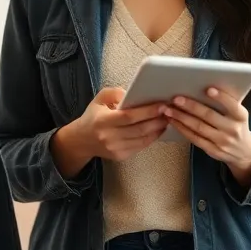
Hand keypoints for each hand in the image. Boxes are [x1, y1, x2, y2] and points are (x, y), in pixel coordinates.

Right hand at [51, 87, 166, 176]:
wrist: (82, 140)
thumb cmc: (94, 116)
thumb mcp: (100, 99)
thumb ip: (116, 93)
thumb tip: (134, 94)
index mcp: (103, 121)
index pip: (129, 116)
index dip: (147, 111)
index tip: (161, 105)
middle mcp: (109, 137)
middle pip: (139, 129)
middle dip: (157, 120)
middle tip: (169, 111)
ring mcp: (115, 149)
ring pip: (142, 140)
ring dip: (158, 129)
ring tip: (167, 119)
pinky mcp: (121, 156)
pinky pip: (140, 146)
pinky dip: (152, 138)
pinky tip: (158, 129)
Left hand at [163, 87, 250, 187]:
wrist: (244, 152)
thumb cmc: (236, 125)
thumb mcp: (238, 114)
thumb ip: (226, 104)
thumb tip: (201, 88)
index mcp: (241, 116)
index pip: (232, 105)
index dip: (221, 97)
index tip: (208, 89)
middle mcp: (232, 129)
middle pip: (209, 116)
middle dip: (191, 106)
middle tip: (176, 99)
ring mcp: (222, 141)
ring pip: (198, 127)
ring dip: (181, 117)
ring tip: (168, 109)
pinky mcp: (213, 150)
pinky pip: (194, 138)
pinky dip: (182, 129)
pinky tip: (173, 121)